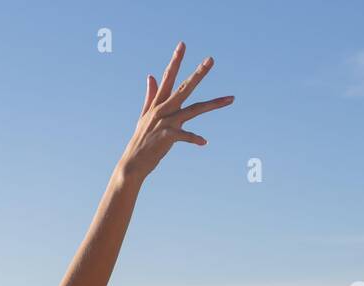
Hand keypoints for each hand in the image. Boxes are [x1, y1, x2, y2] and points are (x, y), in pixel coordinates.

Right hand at [119, 42, 232, 182]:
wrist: (133, 162)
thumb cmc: (141, 140)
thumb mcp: (144, 116)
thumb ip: (150, 95)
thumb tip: (151, 75)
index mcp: (158, 103)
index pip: (168, 77)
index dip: (175, 60)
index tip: (182, 44)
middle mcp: (162, 109)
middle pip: (184, 88)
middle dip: (198, 74)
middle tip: (211, 59)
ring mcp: (165, 122)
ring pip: (194, 110)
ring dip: (213, 104)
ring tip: (230, 99)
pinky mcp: (168, 136)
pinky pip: (186, 135)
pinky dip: (195, 139)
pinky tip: (204, 142)